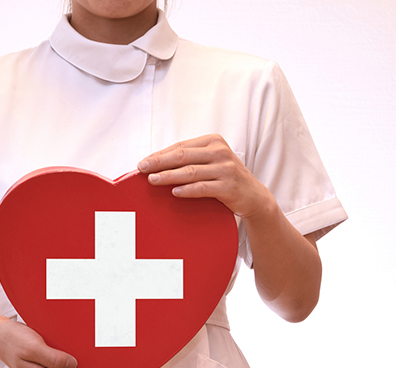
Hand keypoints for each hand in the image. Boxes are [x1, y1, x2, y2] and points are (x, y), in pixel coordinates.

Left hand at [137, 134, 275, 219]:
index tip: (143, 162)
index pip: (180, 147)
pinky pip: (204, 187)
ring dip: (169, 176)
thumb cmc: (225, 178)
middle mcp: (220, 152)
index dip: (160, 154)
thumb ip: (189, 160)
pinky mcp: (229, 186)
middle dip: (159, 162)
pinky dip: (188, 190)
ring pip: (191, 171)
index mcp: (213, 141)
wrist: (254, 196)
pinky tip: (175, 192)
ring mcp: (226, 169)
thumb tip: (156, 164)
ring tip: (153, 180)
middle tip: (142, 169)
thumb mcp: (210, 163)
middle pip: (183, 156)